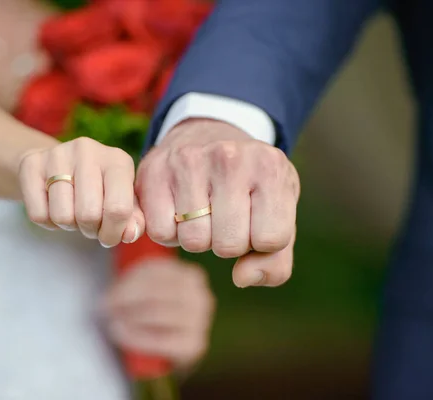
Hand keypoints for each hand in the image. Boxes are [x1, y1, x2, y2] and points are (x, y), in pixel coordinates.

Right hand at [19, 137, 143, 246]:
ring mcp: (58, 154)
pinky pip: (38, 214)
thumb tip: (130, 235)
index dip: (113, 233)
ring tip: (73, 214)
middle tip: (90, 225)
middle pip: (88, 214)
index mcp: (118, 160)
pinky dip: (48, 223)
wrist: (57, 165)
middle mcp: (88, 150)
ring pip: (62, 216)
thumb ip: (133, 219)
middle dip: (90, 231)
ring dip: (68, 226)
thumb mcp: (123, 200)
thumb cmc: (99, 189)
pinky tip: (54, 207)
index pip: (119, 208)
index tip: (108, 236)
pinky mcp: (31, 163)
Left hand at [103, 259, 214, 371]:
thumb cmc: (153, 318)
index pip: (155, 271)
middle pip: (157, 290)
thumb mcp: (146, 294)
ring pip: (160, 312)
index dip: (127, 283)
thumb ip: (132, 286)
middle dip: (126, 299)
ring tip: (113, 323)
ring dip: (131, 317)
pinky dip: (137, 337)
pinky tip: (123, 335)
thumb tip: (107, 300)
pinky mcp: (195, 344)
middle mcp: (201, 296)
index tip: (107, 296)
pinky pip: (162, 339)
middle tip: (105, 309)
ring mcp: (201, 320)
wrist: (168, 353)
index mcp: (190, 276)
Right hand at [137, 119, 299, 287]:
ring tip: (202, 212)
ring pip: (194, 242)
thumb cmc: (248, 187)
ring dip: (198, 238)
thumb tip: (242, 278)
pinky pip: (160, 233)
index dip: (260, 242)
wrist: (207, 135)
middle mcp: (230, 158)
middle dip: (228, 242)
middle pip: (229, 245)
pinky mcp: (154, 169)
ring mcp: (189, 160)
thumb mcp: (277, 215)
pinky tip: (178, 210)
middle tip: (225, 217)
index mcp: (271, 167)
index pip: (271, 239)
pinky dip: (170, 232)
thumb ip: (275, 262)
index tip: (254, 219)